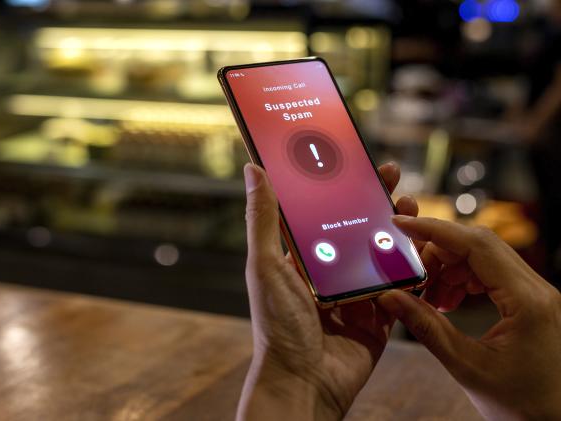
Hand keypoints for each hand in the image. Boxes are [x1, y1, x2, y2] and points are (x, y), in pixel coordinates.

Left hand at [238, 162, 418, 420]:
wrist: (305, 383)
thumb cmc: (277, 326)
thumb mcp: (265, 266)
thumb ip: (263, 219)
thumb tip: (253, 170)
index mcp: (300, 259)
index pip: (323, 213)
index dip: (340, 188)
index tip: (354, 163)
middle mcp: (327, 273)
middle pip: (356, 229)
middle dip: (374, 202)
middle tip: (389, 177)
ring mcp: (354, 294)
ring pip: (382, 254)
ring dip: (397, 230)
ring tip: (409, 207)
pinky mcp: (378, 316)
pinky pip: (400, 288)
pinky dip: (411, 269)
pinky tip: (423, 248)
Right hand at [378, 216, 560, 420]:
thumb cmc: (523, 405)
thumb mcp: (467, 366)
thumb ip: (426, 326)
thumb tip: (390, 297)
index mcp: (528, 300)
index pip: (476, 245)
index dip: (435, 230)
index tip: (402, 223)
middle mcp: (537, 289)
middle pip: (479, 244)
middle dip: (437, 250)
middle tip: (409, 271)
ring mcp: (536, 294)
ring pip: (483, 257)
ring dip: (449, 267)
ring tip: (427, 294)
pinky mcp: (530, 302)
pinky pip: (491, 274)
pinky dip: (463, 279)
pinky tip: (446, 300)